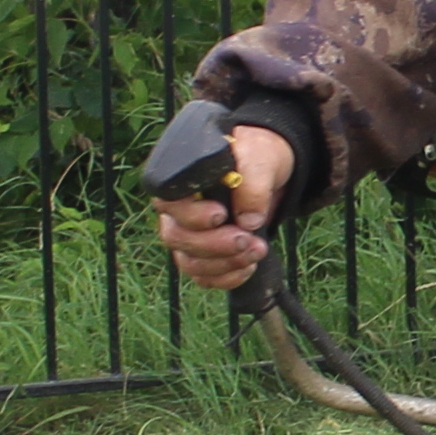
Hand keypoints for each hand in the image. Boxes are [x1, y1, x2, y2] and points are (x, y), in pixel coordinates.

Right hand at [152, 123, 294, 291]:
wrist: (267, 173)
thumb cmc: (254, 156)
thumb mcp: (259, 157)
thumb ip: (253, 183)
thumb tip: (248, 221)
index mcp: (180, 181)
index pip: (168, 203)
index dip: (191, 215)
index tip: (220, 215)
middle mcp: (176, 211)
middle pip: (176, 237)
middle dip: (213, 245)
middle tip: (246, 239)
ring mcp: (187, 236)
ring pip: (190, 263)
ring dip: (225, 263)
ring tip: (258, 250)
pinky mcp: (203, 257)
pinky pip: (204, 277)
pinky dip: (228, 278)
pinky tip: (249, 266)